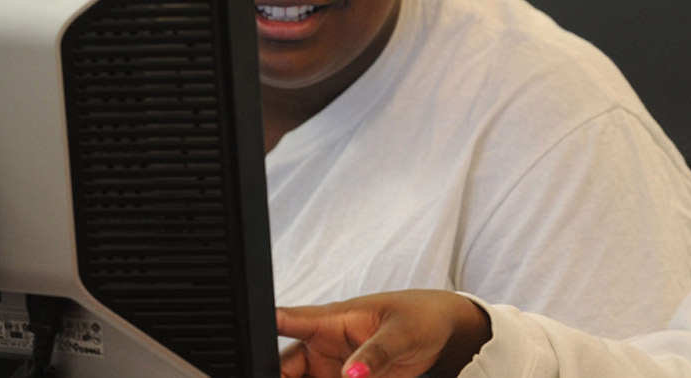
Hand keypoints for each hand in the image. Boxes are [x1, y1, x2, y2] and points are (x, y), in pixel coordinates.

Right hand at [276, 290, 491, 377]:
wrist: (442, 335)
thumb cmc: (421, 318)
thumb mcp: (402, 333)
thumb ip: (376, 353)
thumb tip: (352, 374)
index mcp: (332, 319)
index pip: (289, 319)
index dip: (266, 327)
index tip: (248, 338)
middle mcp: (322, 345)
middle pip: (283, 366)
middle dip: (279, 376)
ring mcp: (328, 369)